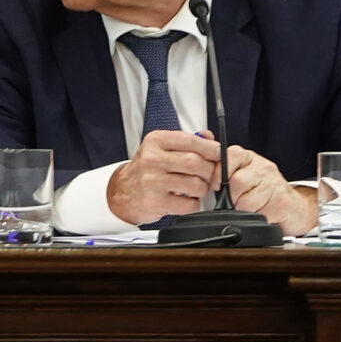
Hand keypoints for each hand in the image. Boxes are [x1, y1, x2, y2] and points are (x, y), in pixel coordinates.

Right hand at [106, 129, 221, 223]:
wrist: (121, 193)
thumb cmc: (146, 170)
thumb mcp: (161, 148)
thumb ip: (186, 141)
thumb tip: (209, 137)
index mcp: (155, 141)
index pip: (190, 141)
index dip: (210, 149)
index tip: (219, 154)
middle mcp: (151, 160)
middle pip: (196, 163)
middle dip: (209, 171)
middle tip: (209, 175)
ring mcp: (152, 182)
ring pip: (195, 184)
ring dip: (202, 188)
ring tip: (196, 188)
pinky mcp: (155, 202)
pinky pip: (188, 204)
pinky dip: (193, 203)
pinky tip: (186, 200)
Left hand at [223, 146, 321, 234]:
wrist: (292, 208)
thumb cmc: (262, 194)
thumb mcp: (239, 180)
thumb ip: (221, 175)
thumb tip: (204, 171)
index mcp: (249, 159)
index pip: (231, 155)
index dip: (219, 172)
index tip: (216, 185)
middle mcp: (263, 167)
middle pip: (236, 181)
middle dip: (232, 197)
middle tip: (238, 201)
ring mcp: (274, 182)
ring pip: (246, 200)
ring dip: (243, 209)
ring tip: (251, 207)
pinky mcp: (282, 200)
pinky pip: (258, 212)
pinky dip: (255, 217)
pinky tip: (262, 212)